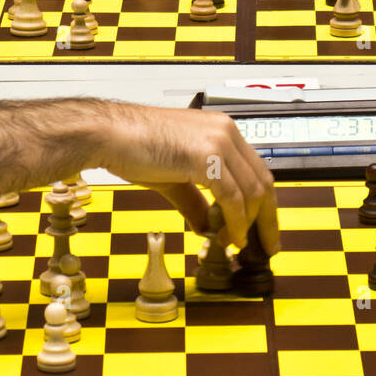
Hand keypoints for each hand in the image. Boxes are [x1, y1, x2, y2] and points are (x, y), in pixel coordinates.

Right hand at [93, 106, 277, 253]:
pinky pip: (233, 198)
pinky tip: (229, 238)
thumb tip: (208, 226)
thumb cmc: (133, 146)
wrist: (108, 135)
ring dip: (249, 225)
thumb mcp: (174, 177)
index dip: (264, 204)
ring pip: (253, 192)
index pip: (256, 170)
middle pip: (263, 181)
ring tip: (237, 245)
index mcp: (221, 130)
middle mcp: (225, 132)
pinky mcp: (206, 157)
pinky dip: (236, 223)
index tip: (263, 229)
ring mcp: (218, 142)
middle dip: (268, 219)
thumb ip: (196, 200)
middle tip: (266, 246)